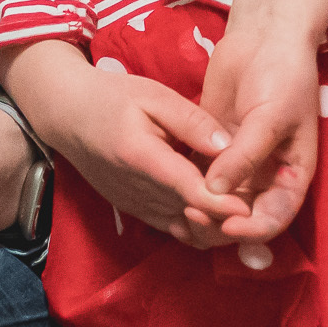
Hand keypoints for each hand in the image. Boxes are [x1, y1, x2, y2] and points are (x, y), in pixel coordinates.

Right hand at [3, 40, 247, 245]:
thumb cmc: (110, 98)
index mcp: (143, 159)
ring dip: (215, 227)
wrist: (66, 117)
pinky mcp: (136, 212)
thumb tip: (230, 146)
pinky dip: (198, 226)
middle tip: (261, 210)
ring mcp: (136, 206)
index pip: (191, 192)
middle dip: (228, 220)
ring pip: (185, 230)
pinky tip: (219, 213)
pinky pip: (173, 228)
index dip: (223, 204)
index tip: (252, 207)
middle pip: (192, 219)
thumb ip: (193, 121)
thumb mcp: (153, 96)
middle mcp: (139, 191)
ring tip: (247, 213)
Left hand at [194, 21, 323, 248]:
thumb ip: (246, 154)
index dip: (253, 230)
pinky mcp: (210, 152)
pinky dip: (185, 190)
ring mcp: (237, 166)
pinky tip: (166, 192)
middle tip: (192, 214)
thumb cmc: (283, 78)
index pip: (274, 218)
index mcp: (291, 176)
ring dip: (200, 212)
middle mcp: (265, 178)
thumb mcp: (271, 117)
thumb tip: (216, 190)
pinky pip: (198, 180)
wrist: (264, 40)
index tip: (228, 224)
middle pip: (242, 219)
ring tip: (178, 209)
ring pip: (217, 204)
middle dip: (219, 224)